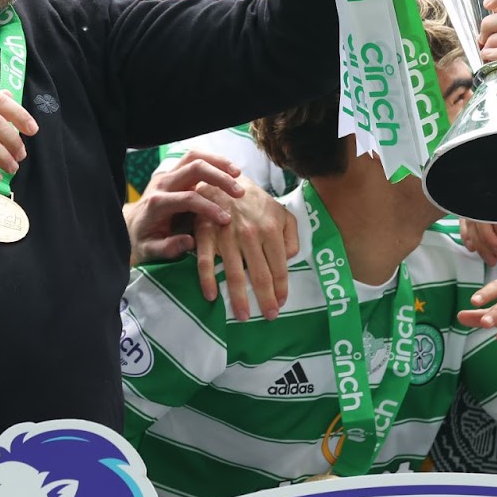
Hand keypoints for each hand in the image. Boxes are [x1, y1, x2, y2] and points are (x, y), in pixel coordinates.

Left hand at [127, 151, 243, 263]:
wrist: (131, 225)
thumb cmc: (143, 240)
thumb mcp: (150, 250)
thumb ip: (167, 248)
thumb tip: (190, 242)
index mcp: (157, 203)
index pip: (188, 198)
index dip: (209, 207)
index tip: (226, 219)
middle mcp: (163, 184)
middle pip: (193, 168)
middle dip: (219, 178)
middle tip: (239, 192)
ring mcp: (169, 175)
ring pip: (194, 157)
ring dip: (218, 163)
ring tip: (239, 174)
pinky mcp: (175, 172)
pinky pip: (195, 158)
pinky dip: (213, 161)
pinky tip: (229, 171)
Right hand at [192, 179, 297, 322]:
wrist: (223, 178)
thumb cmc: (254, 200)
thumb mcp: (281, 211)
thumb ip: (291, 235)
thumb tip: (291, 258)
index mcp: (271, 229)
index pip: (279, 267)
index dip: (281, 288)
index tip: (281, 303)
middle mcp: (251, 234)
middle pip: (259, 275)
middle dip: (265, 300)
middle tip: (269, 318)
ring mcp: (227, 235)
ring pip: (234, 273)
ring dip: (238, 298)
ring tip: (243, 317)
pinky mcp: (206, 233)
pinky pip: (205, 261)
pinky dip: (207, 280)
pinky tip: (212, 297)